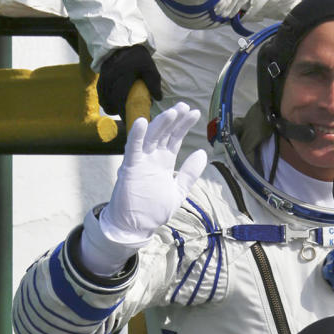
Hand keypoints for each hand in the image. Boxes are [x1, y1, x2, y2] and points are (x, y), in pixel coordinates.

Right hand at [80, 104, 207, 273]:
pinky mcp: (130, 168)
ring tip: (172, 112)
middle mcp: (152, 158)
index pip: (175, 139)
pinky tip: (142, 122)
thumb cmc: (153, 209)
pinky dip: (136, 136)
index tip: (194, 113)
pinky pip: (133, 149)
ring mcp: (141, 162)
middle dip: (174, 120)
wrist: (135, 227)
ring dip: (161, 124)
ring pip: (151, 137)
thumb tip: (203, 153)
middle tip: (184, 107)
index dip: (183, 126)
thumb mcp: (178, 190)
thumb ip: (189, 173)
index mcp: (164, 162)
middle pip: (164, 134)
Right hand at [97, 42, 162, 119]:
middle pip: (111, 102)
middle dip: (118, 112)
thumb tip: (158, 98)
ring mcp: (104, 78)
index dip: (124, 112)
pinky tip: (112, 105)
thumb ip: (154, 83)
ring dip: (111, 108)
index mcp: (123, 75)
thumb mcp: (150, 68)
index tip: (130, 121)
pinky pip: (101, 94)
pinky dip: (106, 101)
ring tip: (120, 112)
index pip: (121, 99)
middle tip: (127, 117)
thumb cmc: (139, 57)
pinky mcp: (100, 77)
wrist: (124, 44)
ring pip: (104, 99)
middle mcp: (111, 78)